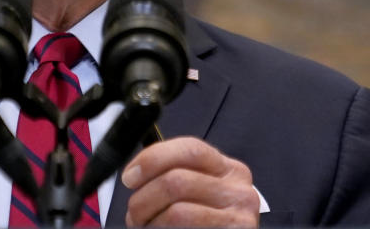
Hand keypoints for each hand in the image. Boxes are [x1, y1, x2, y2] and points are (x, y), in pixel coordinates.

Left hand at [121, 137, 258, 226]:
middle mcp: (239, 190)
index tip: (131, 176)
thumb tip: (134, 175)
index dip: (153, 159)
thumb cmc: (205, 223)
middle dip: (144, 198)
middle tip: (134, 212)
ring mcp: (239, 217)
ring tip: (147, 225)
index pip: (189, 149)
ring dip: (151, 221)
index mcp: (228, 169)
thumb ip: (175, 175)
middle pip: (177, 180)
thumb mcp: (197, 193)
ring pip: (178, 212)